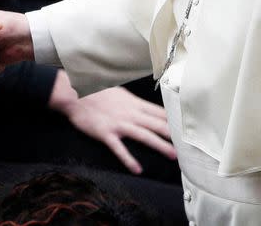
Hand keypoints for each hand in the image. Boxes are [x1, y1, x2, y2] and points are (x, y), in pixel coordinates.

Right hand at [60, 85, 175, 173]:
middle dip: (173, 135)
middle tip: (187, 145)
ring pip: (144, 135)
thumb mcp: (119, 93)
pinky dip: (129, 160)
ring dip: (160, 145)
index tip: (185, 128)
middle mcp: (129, 113)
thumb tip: (144, 109)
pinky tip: (137, 169)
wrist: (74, 94)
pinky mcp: (106, 133)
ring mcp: (118, 123)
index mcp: (133, 103)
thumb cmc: (95, 92)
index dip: (173, 121)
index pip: (159, 112)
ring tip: (172, 155)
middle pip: (157, 124)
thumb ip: (132, 102)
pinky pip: (120, 148)